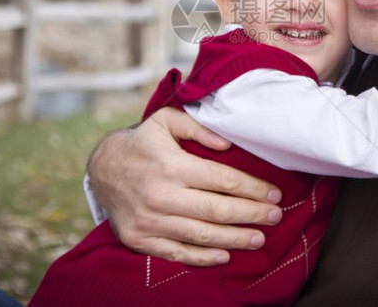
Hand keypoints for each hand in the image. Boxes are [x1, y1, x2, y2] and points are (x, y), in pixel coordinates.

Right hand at [87, 107, 283, 265]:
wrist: (101, 168)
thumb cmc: (142, 142)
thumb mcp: (165, 120)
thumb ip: (197, 127)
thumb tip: (227, 144)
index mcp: (172, 165)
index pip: (223, 181)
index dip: (253, 189)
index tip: (274, 194)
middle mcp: (161, 195)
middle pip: (217, 211)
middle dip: (252, 215)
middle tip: (276, 217)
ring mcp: (149, 220)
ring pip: (201, 235)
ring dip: (234, 239)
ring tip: (259, 238)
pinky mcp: (139, 238)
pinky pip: (176, 252)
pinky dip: (203, 257)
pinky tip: (224, 255)